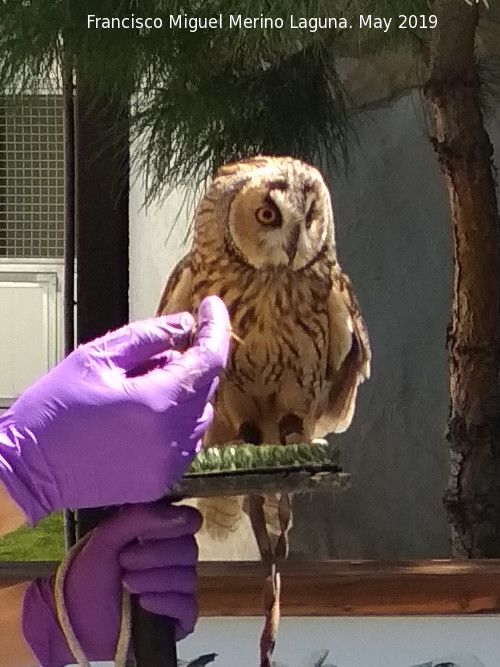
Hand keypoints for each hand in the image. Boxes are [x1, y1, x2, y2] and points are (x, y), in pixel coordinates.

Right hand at [0, 296, 229, 523]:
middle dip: (188, 362)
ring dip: (182, 393)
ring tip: (140, 387)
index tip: (211, 307)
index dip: (215, 327)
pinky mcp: (161, 480)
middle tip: (153, 354)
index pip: (210, 358)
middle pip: (205, 386)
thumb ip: (148, 336)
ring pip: (198, 414)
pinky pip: (186, 442)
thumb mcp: (97, 357)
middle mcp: (173, 437)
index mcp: (158, 402)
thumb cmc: (55, 410)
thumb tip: (184, 324)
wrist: (28, 468)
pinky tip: (141, 416)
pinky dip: (175, 422)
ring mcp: (170, 463)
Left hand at [23, 503, 200, 666]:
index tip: (146, 533)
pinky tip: (143, 604)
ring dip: (154, 579)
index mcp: (162, 533)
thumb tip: (181, 515)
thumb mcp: (108, 536)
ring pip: (188, 577)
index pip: (190, 521)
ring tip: (126, 583)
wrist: (73, 620)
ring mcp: (178, 590)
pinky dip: (165, 602)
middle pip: (189, 549)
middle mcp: (175, 560)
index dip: (174, 525)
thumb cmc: (90, 574)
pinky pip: (188, 606)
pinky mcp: (179, 620)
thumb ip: (140, 517)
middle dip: (154, 555)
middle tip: (124, 561)